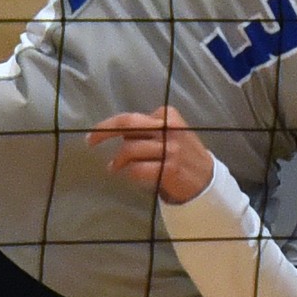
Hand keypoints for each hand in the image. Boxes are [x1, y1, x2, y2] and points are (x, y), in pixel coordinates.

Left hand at [88, 106, 213, 203]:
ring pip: (129, 149)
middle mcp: (169, 129)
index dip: (113, 126)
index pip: (132, 118)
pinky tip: (130, 175)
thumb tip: (116, 132)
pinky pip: (137, 169)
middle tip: (90, 140)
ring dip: (118, 161)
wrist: (206, 180)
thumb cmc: (183, 155)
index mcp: (168, 116)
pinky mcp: (169, 169)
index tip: (102, 133)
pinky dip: (129, 173)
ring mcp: (170, 149)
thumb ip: (147, 130)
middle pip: (128, 124)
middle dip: (105, 130)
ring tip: (115, 167)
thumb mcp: (170, 134)